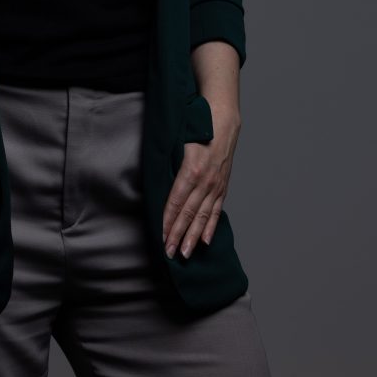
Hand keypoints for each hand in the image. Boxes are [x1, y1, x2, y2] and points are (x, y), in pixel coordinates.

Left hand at [162, 103, 240, 259]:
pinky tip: (205, 240)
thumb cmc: (196, 129)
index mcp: (190, 170)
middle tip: (170, 253)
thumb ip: (168, 162)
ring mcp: (215, 185)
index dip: (168, 220)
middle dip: (179, 235)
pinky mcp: (222, 187)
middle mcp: (204, 181)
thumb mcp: (178, 142)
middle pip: (189, 213)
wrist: (223, 122)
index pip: (176, 201)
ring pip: (203, 216)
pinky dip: (211, 226)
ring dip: (193, 236)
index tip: (162, 236)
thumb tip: (154, 178)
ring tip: (186, 253)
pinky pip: (216, 210)